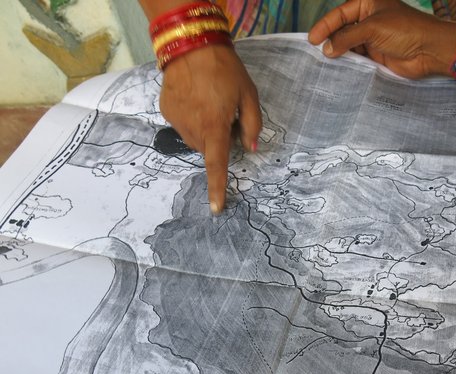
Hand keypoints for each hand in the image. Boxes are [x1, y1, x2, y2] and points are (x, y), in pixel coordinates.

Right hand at [159, 44, 261, 213]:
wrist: (190, 46)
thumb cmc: (225, 70)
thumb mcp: (249, 94)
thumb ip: (252, 124)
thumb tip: (250, 147)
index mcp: (214, 127)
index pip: (216, 165)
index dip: (218, 188)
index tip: (216, 208)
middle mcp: (192, 128)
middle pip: (209, 150)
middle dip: (219, 140)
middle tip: (227, 115)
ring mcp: (176, 120)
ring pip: (195, 138)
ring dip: (205, 129)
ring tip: (210, 102)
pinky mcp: (166, 111)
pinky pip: (183, 124)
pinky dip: (192, 118)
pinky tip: (196, 98)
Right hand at [308, 0, 455, 79]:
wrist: (429, 50)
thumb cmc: (405, 30)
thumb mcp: (372, 28)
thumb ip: (348, 37)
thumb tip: (327, 49)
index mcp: (367, 3)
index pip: (340, 14)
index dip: (325, 26)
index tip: (311, 40)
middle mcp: (369, 19)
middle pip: (342, 30)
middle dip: (330, 41)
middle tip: (315, 54)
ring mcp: (373, 38)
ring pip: (349, 45)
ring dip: (339, 54)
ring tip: (324, 64)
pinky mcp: (377, 55)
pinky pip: (358, 59)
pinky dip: (349, 63)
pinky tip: (339, 70)